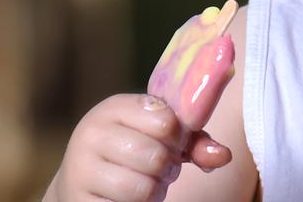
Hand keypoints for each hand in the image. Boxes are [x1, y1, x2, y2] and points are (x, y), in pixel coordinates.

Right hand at [46, 93, 231, 201]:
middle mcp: (91, 134)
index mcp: (113, 109)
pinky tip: (130, 197)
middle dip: (167, 167)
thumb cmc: (132, 151)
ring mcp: (80, 169)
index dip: (179, 136)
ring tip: (146, 182)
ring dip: (154, 190)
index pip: (165, 121)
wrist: (82, 180)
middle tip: (159, 167)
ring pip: (142, 187)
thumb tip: (223, 155)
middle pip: (155, 156)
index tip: (172, 140)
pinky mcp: (79, 199)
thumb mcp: (159, 136)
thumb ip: (193, 140)